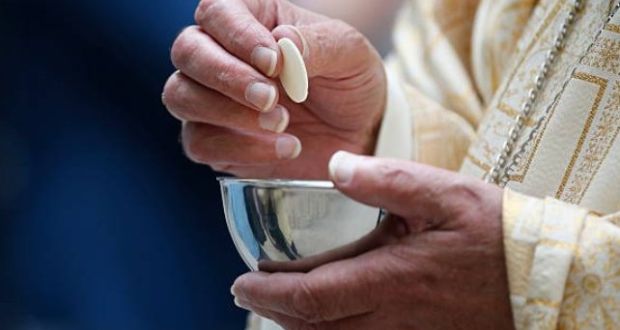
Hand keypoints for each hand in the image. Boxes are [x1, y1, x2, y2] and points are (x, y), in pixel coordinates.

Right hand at [162, 0, 385, 178]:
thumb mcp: (350, 54)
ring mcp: (212, 100)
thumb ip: (316, 44)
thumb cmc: (349, 82)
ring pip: (180, 96)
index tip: (274, 62)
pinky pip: (199, 143)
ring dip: (228, 112)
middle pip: (187, 51)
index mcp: (251, 19)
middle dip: (227, 76)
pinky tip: (284, 147)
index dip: (237, 34)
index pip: (217, 10)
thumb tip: (279, 43)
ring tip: (281, 122)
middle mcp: (222, 55)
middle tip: (271, 98)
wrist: (360, 133)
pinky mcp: (216, 142)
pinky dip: (241, 149)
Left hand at [231, 152, 513, 328]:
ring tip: (279, 299)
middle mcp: (391, 315)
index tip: (241, 280)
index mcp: (390, 277)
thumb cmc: (493, 232)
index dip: (269, 293)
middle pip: (314, 326)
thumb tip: (337, 164)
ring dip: (298, 324)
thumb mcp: (442, 193)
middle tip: (249, 289)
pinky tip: (326, 316)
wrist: (539, 276)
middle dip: (274, 310)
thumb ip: (385, 179)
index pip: (312, 297)